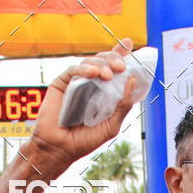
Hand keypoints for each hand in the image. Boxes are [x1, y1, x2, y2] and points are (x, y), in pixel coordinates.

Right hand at [24, 38, 136, 178]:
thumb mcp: (111, 126)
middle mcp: (90, 85)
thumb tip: (132, 81)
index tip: (128, 43)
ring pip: (89, 62)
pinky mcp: (61, 84)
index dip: (120, 54)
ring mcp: (75, 83)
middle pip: (103, 61)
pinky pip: (73, 70)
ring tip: (108, 75)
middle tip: (121, 67)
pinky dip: (84, 69)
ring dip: (101, 64)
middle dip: (114, 59)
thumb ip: (123, 106)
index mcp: (103, 92)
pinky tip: (93, 74)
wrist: (60, 149)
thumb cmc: (85, 141)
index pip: (113, 69)